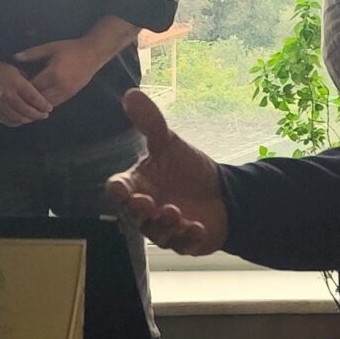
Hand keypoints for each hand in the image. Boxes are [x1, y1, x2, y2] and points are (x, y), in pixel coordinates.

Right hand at [0, 54, 54, 127]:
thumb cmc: (0, 71)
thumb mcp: (16, 72)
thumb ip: (27, 83)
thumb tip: (39, 95)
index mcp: (16, 83)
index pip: (34, 97)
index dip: (43, 105)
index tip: (49, 108)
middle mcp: (7, 94)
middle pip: (27, 110)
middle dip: (38, 114)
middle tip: (44, 115)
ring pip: (17, 117)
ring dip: (28, 120)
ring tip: (33, 118)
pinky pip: (6, 120)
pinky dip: (16, 122)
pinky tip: (21, 120)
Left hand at [13, 35, 108, 107]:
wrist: (93, 53)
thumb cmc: (70, 49)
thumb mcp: (50, 47)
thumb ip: (32, 53)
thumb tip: (15, 57)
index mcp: (53, 74)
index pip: (33, 87)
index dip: (22, 89)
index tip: (14, 87)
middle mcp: (60, 86)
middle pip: (39, 99)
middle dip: (28, 100)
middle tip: (17, 99)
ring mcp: (67, 92)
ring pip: (48, 105)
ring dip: (37, 105)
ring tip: (26, 104)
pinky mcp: (71, 95)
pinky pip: (56, 103)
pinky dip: (46, 104)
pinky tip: (39, 103)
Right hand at [109, 89, 228, 255]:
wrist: (222, 191)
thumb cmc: (189, 168)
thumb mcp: (169, 143)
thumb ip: (149, 122)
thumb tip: (131, 92)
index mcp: (138, 185)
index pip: (119, 190)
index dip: (118, 191)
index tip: (121, 189)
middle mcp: (146, 209)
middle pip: (133, 216)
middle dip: (140, 212)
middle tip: (149, 204)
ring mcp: (164, 228)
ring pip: (156, 233)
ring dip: (164, 225)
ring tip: (176, 212)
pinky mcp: (183, 242)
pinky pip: (180, 245)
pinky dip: (187, 238)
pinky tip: (197, 228)